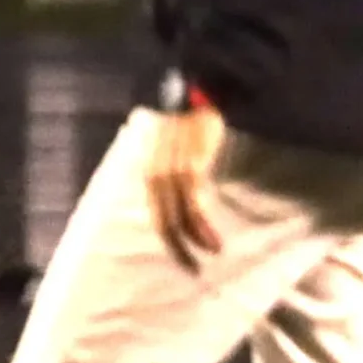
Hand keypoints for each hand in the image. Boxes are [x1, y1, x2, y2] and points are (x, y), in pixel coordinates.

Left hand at [147, 104, 226, 268]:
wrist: (195, 91)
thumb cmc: (188, 122)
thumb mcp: (173, 150)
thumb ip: (174, 174)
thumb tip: (182, 201)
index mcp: (149, 172)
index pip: (156, 215)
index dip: (168, 241)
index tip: (183, 260)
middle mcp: (155, 174)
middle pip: (163, 221)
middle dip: (177, 249)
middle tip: (194, 270)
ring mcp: (171, 171)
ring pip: (178, 216)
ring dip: (195, 241)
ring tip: (212, 256)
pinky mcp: (190, 165)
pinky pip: (193, 203)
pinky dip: (201, 225)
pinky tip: (212, 240)